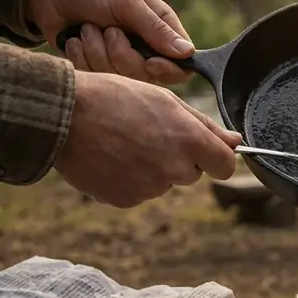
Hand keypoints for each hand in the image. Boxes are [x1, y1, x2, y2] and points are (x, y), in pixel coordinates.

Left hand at [26, 0, 193, 83]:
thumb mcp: (126, 2)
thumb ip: (155, 29)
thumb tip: (187, 53)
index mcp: (160, 29)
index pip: (180, 65)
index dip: (168, 70)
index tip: (150, 63)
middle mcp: (144, 48)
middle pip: (146, 76)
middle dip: (121, 54)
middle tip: (107, 30)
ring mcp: (119, 60)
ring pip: (119, 78)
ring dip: (97, 51)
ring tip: (88, 29)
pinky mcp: (96, 67)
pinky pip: (95, 78)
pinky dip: (81, 57)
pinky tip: (76, 40)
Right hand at [55, 71, 242, 207]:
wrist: (63, 114)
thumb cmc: (115, 97)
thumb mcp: (165, 100)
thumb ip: (205, 126)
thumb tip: (235, 142)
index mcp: (189, 141)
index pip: (225, 166)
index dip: (217, 157)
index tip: (206, 150)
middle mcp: (174, 170)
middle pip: (192, 173)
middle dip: (179, 158)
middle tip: (148, 133)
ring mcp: (148, 189)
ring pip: (163, 182)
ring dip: (152, 167)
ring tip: (123, 141)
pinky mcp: (125, 200)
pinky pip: (138, 192)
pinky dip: (129, 179)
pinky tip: (111, 157)